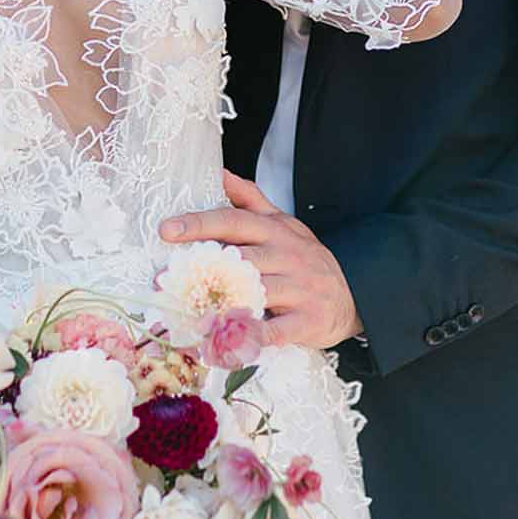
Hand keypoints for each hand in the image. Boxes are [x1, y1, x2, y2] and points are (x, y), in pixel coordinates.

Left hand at [158, 170, 361, 349]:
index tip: (166, 230)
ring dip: (218, 305)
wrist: (355, 293)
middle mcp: (286, 257)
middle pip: (238, 258)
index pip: (233, 222)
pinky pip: (274, 331)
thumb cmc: (307, 258)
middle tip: (162, 278)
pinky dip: (248, 339)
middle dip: (198, 269)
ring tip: (182, 312)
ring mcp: (299, 289)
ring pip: (254, 294)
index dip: (199, 224)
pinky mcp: (307, 321)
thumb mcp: (284, 224)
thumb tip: (221, 174)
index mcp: (275, 231)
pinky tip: (220, 344)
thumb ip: (252, 200)